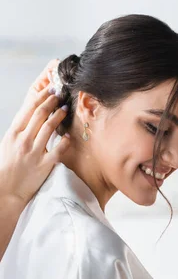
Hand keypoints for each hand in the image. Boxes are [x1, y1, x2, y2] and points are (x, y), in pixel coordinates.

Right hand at [0, 60, 69, 205]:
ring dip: (59, 116)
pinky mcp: (44, 165)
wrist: (7, 189)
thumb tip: (32, 115)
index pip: (29, 109)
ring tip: (65, 109)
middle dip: (52, 102)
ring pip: (49, 128)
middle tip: (60, 94)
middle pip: (40, 115)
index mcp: (14, 133)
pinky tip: (69, 135)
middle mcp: (24, 140)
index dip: (41, 97)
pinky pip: (58, 150)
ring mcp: (34, 152)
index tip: (50, 89)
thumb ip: (20, 130)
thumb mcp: (9, 143)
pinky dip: (65, 141)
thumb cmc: (8, 165)